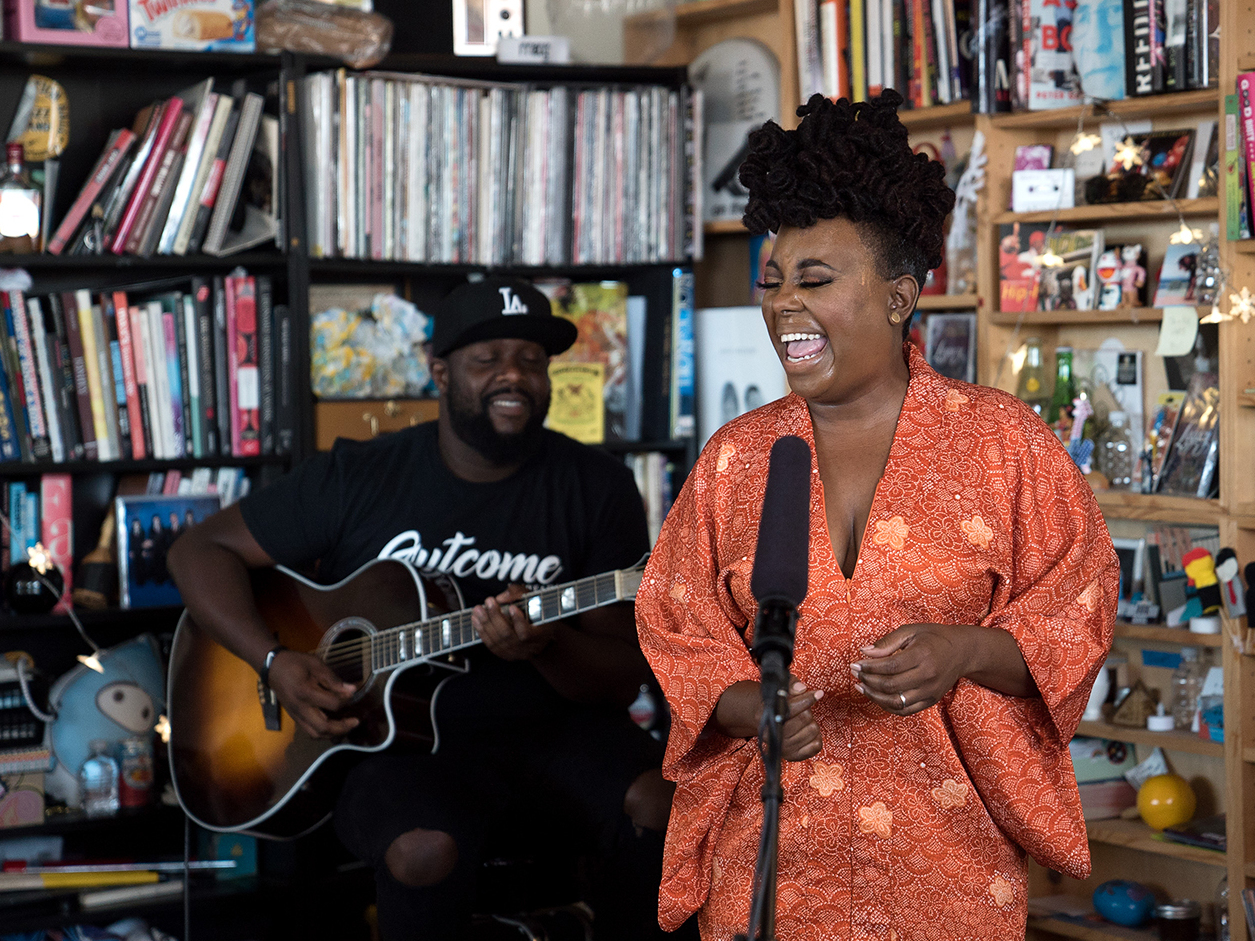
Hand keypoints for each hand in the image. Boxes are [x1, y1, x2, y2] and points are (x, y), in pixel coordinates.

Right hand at [267, 649, 358, 738]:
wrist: (273, 669)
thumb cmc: (296, 664)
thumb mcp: (316, 665)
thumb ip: (333, 679)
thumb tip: (352, 690)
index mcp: (306, 693)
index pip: (331, 704)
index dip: (346, 700)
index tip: (353, 693)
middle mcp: (300, 709)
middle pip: (323, 728)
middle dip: (342, 728)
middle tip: (355, 721)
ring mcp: (296, 716)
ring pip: (316, 734)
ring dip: (333, 733)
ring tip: (346, 726)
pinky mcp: (295, 718)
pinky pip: (310, 731)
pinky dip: (324, 732)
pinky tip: (334, 725)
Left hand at [473, 584, 554, 660]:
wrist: (540, 639)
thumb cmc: (537, 615)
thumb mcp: (535, 600)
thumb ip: (519, 594)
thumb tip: (501, 598)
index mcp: (539, 635)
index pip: (526, 632)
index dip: (518, 620)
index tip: (512, 607)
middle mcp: (527, 648)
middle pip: (507, 634)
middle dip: (495, 616)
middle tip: (489, 601)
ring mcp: (515, 653)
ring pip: (497, 640)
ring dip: (485, 623)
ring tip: (478, 609)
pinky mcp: (505, 655)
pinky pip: (491, 645)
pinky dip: (482, 631)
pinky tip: (476, 620)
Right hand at [713, 677, 823, 761]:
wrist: (768, 722)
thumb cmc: (777, 705)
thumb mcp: (781, 690)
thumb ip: (791, 685)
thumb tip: (801, 688)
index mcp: (767, 715)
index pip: (791, 707)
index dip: (807, 699)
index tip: (819, 693)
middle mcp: (772, 735)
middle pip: (804, 718)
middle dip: (807, 710)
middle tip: (801, 710)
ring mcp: (782, 748)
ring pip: (813, 730)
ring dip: (811, 723)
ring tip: (801, 722)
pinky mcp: (793, 757)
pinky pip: (816, 745)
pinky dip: (815, 737)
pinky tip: (806, 732)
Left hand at [851, 623, 973, 715]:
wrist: (962, 652)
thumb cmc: (933, 638)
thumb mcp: (911, 631)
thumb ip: (887, 642)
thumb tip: (865, 652)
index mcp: (923, 655)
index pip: (890, 666)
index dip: (869, 667)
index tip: (855, 664)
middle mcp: (928, 676)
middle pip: (891, 685)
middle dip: (868, 680)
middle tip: (855, 673)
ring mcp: (930, 691)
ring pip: (896, 702)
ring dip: (874, 696)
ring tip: (861, 686)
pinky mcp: (931, 701)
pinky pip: (905, 711)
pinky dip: (887, 706)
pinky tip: (876, 696)